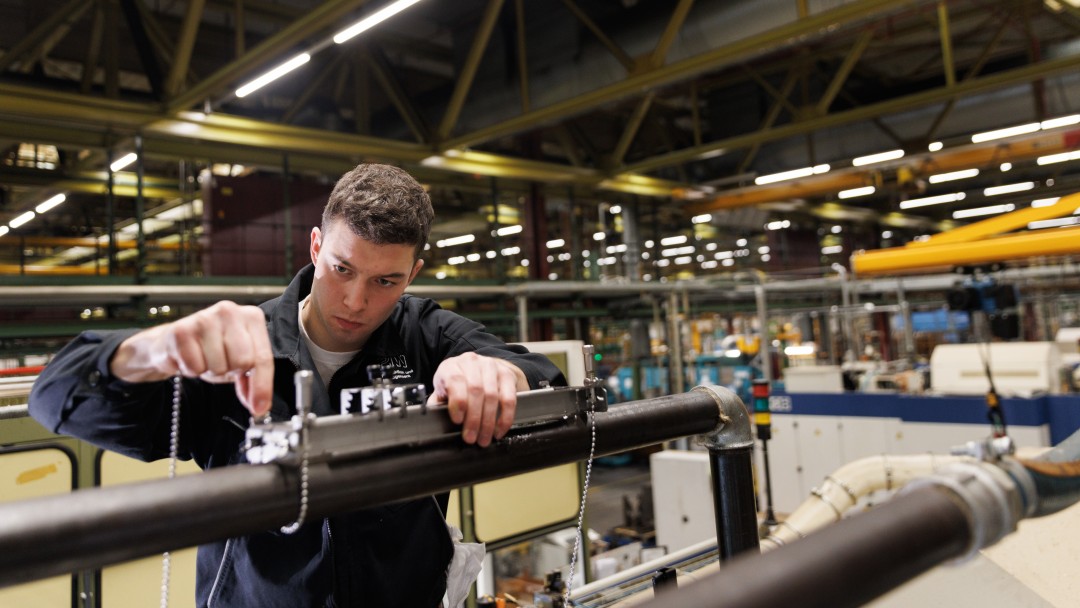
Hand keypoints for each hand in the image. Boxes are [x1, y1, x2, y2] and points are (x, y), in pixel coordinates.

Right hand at [110, 301, 273, 416]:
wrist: (172, 342)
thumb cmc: (210, 350)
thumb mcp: (237, 362)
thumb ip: (252, 381)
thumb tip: (259, 405)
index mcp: (251, 317)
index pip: (263, 357)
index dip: (262, 386)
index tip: (260, 407)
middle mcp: (230, 311)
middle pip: (242, 361)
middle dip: (231, 371)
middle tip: (221, 363)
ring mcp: (205, 318)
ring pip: (219, 365)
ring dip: (210, 370)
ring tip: (204, 358)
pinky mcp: (181, 330)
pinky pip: (195, 367)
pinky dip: (192, 370)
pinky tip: (189, 357)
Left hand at [428, 352, 527, 446]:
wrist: (477, 370)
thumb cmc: (456, 385)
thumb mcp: (442, 392)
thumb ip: (437, 405)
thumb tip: (433, 420)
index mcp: (451, 366)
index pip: (456, 380)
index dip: (458, 402)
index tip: (458, 421)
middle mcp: (472, 362)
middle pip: (476, 390)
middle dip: (474, 418)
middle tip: (472, 438)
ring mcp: (491, 366)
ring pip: (493, 396)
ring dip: (489, 421)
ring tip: (484, 438)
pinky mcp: (507, 375)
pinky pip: (509, 398)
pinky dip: (505, 418)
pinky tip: (499, 430)